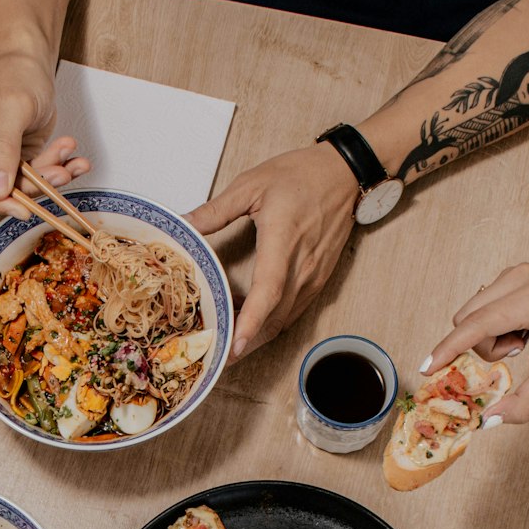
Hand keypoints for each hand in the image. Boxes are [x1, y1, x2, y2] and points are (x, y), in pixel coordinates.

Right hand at [0, 52, 88, 216]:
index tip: (21, 208)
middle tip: (60, 173)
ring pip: (16, 188)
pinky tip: (74, 161)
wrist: (32, 66)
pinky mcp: (9, 165)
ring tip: (69, 157)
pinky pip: (31, 180)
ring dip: (48, 176)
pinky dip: (55, 171)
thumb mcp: (12, 106)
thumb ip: (2, 147)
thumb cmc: (16, 74)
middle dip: (29, 185)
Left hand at [186, 143, 357, 357]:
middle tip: (215, 355)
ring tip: (225, 339)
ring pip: (282, 320)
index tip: (234, 345)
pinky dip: (269, 322)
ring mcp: (313, 276)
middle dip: (245, 342)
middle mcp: (302, 266)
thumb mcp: (251, 184)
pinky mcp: (318, 279)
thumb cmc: (300, 175)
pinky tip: (247, 318)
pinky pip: (291, 311)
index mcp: (283, 241)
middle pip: (273, 318)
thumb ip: (215, 210)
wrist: (346, 173)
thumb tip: (182, 223)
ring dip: (255, 335)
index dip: (250, 321)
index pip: (268, 291)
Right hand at [423, 263, 528, 424]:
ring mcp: (514, 273)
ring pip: (469, 315)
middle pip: (468, 320)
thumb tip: (488, 421)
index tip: (427, 368)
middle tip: (516, 353)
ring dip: (487, 338)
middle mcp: (520, 277)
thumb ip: (523, 404)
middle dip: (482, 347)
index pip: (478, 325)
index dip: (449, 349)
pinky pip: (478, 309)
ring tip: (521, 342)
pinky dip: (491, 328)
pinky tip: (519, 330)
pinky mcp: (509, 276)